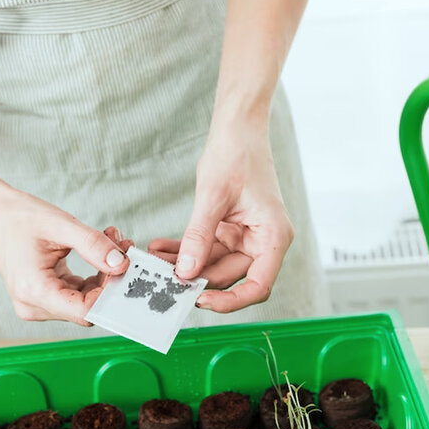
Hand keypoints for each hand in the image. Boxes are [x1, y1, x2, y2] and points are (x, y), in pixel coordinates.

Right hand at [0, 187, 132, 324]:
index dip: (110, 293)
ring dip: (104, 274)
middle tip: (123, 246)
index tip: (125, 266)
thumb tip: (122, 264)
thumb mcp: (61, 225)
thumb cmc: (19, 217)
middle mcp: (34, 306)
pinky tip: (100, 250)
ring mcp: (39, 304)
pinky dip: (93, 274)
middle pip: (88, 307)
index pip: (85, 311)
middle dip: (110, 278)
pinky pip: (78, 293)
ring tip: (112, 241)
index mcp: (34, 292)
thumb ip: (94, 246)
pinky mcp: (45, 297)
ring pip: (86, 300)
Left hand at [152, 121, 293, 311]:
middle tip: (164, 280)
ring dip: (185, 265)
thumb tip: (186, 272)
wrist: (238, 128)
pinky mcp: (230, 231)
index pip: (259, 285)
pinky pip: (207, 249)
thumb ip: (199, 236)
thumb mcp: (213, 196)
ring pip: (214, 265)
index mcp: (273, 236)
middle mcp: (263, 241)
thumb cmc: (237, 153)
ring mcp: (246, 237)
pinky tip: (161, 248)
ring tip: (154, 261)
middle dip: (197, 279)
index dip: (232, 301)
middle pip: (232, 277)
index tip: (201, 300)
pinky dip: (186, 250)